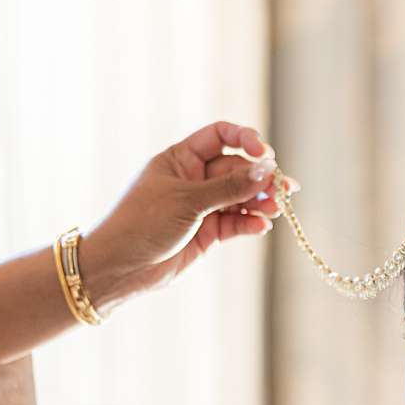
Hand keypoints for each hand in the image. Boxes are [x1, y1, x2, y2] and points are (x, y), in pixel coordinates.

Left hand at [77, 121, 296, 310]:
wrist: (120, 267)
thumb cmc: (142, 223)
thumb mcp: (188, 200)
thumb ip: (229, 187)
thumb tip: (266, 170)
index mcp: (181, 158)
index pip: (220, 136)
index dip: (245, 139)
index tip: (265, 153)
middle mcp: (193, 178)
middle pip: (237, 169)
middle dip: (260, 179)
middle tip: (283, 188)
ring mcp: (201, 206)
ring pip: (240, 197)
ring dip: (260, 202)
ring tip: (276, 210)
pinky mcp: (208, 232)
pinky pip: (236, 222)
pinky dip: (250, 223)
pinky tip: (261, 226)